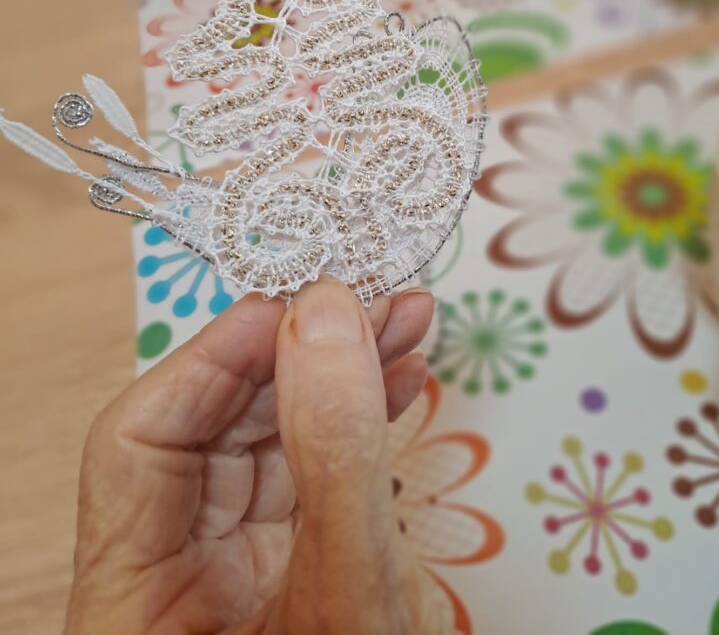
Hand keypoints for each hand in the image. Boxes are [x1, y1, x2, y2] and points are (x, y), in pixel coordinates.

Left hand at [65, 279, 443, 634]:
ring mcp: (238, 579)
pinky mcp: (295, 574)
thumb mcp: (349, 595)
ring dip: (338, 373)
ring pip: (272, 442)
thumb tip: (324, 310)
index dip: (214, 358)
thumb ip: (333, 450)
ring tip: (404, 319)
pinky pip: (316, 475)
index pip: (139, 441)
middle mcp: (174, 584)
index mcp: (133, 605)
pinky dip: (358, 421)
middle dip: (296, 350)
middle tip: (368, 295)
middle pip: (212, 429)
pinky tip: (400, 378)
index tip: (297, 304)